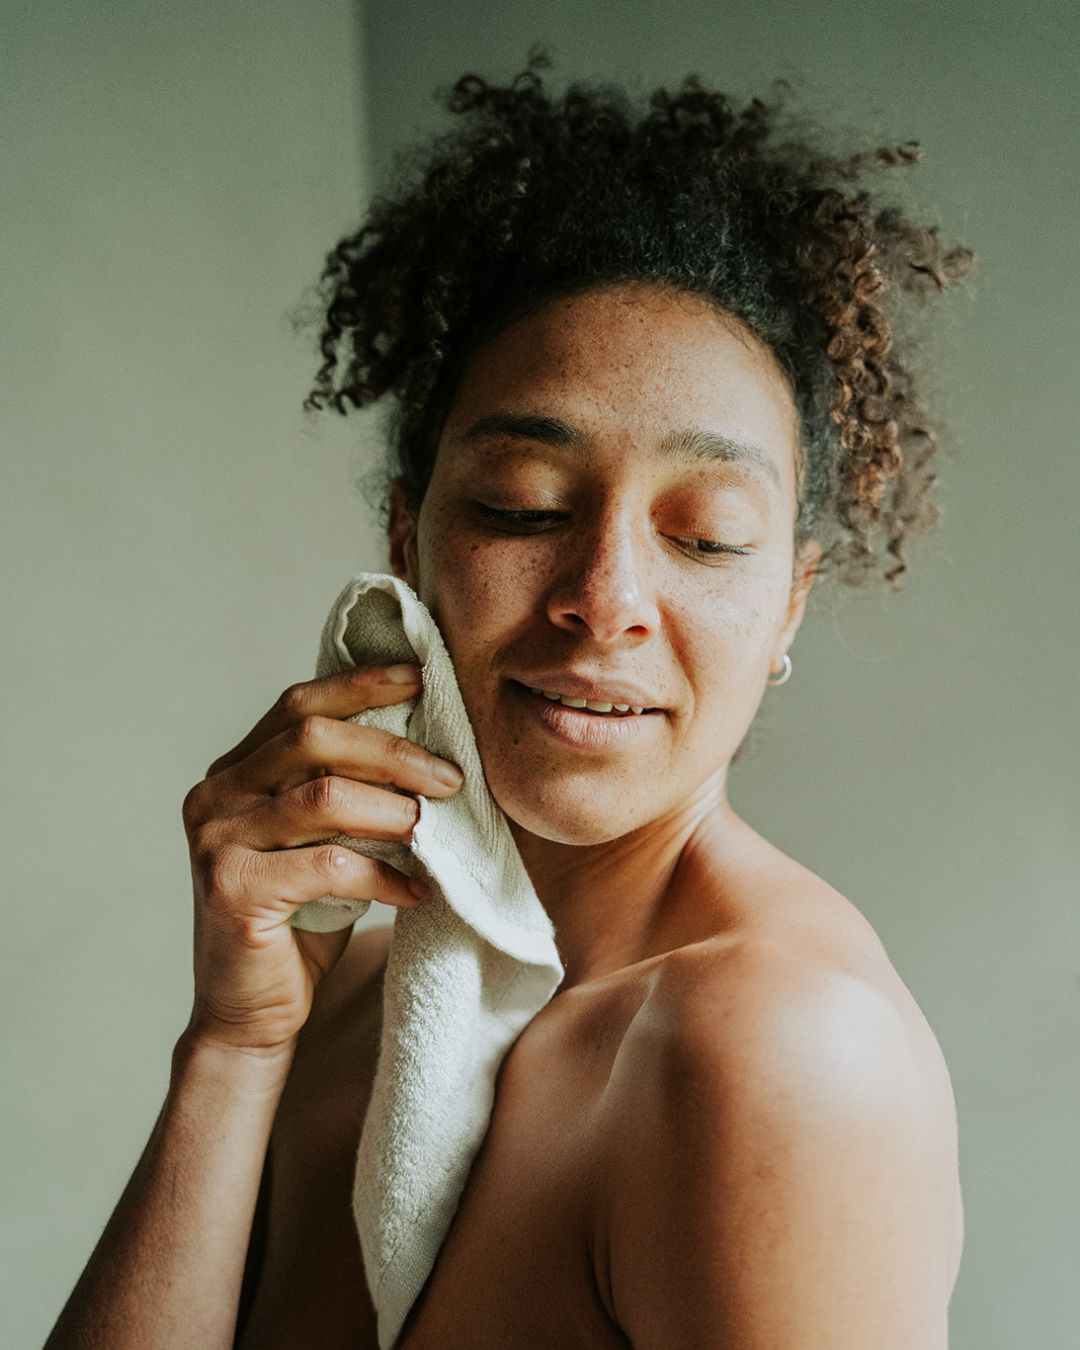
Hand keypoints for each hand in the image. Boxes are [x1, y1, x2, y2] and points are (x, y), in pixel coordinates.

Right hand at [179, 663, 462, 1054]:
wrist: (252, 1011)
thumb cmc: (300, 919)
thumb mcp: (321, 841)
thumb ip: (344, 790)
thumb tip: (425, 746)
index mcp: (234, 771)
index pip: (299, 705)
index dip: (360, 685)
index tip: (420, 678)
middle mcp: (215, 795)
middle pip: (313, 738)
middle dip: (393, 751)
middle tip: (450, 778)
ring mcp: (217, 841)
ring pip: (323, 797)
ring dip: (393, 811)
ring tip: (434, 830)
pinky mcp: (231, 889)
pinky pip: (328, 865)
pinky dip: (383, 874)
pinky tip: (414, 890)